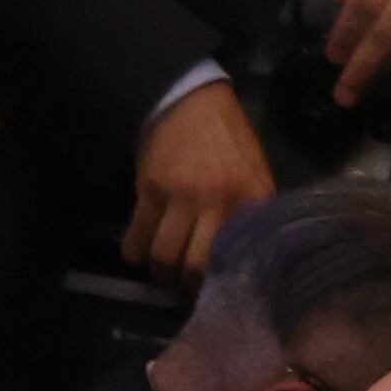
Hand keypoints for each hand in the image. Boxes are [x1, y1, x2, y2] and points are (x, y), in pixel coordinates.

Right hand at [128, 83, 276, 275]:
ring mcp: (181, 197)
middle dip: (190, 284)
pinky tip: (136, 257)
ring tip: (163, 274)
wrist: (192, 102)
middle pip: (199, 263)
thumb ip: (252, 207)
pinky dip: (134, 251)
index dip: (230, 276)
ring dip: (161, 271)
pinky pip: (138, 233)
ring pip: (166, 253)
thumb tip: (250, 246)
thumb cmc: (230, 139)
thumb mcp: (256, 171)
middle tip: (187, 288)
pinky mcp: (149, 190)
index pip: (243, 251)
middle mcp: (218, 201)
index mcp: (252, 196)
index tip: (223, 287)